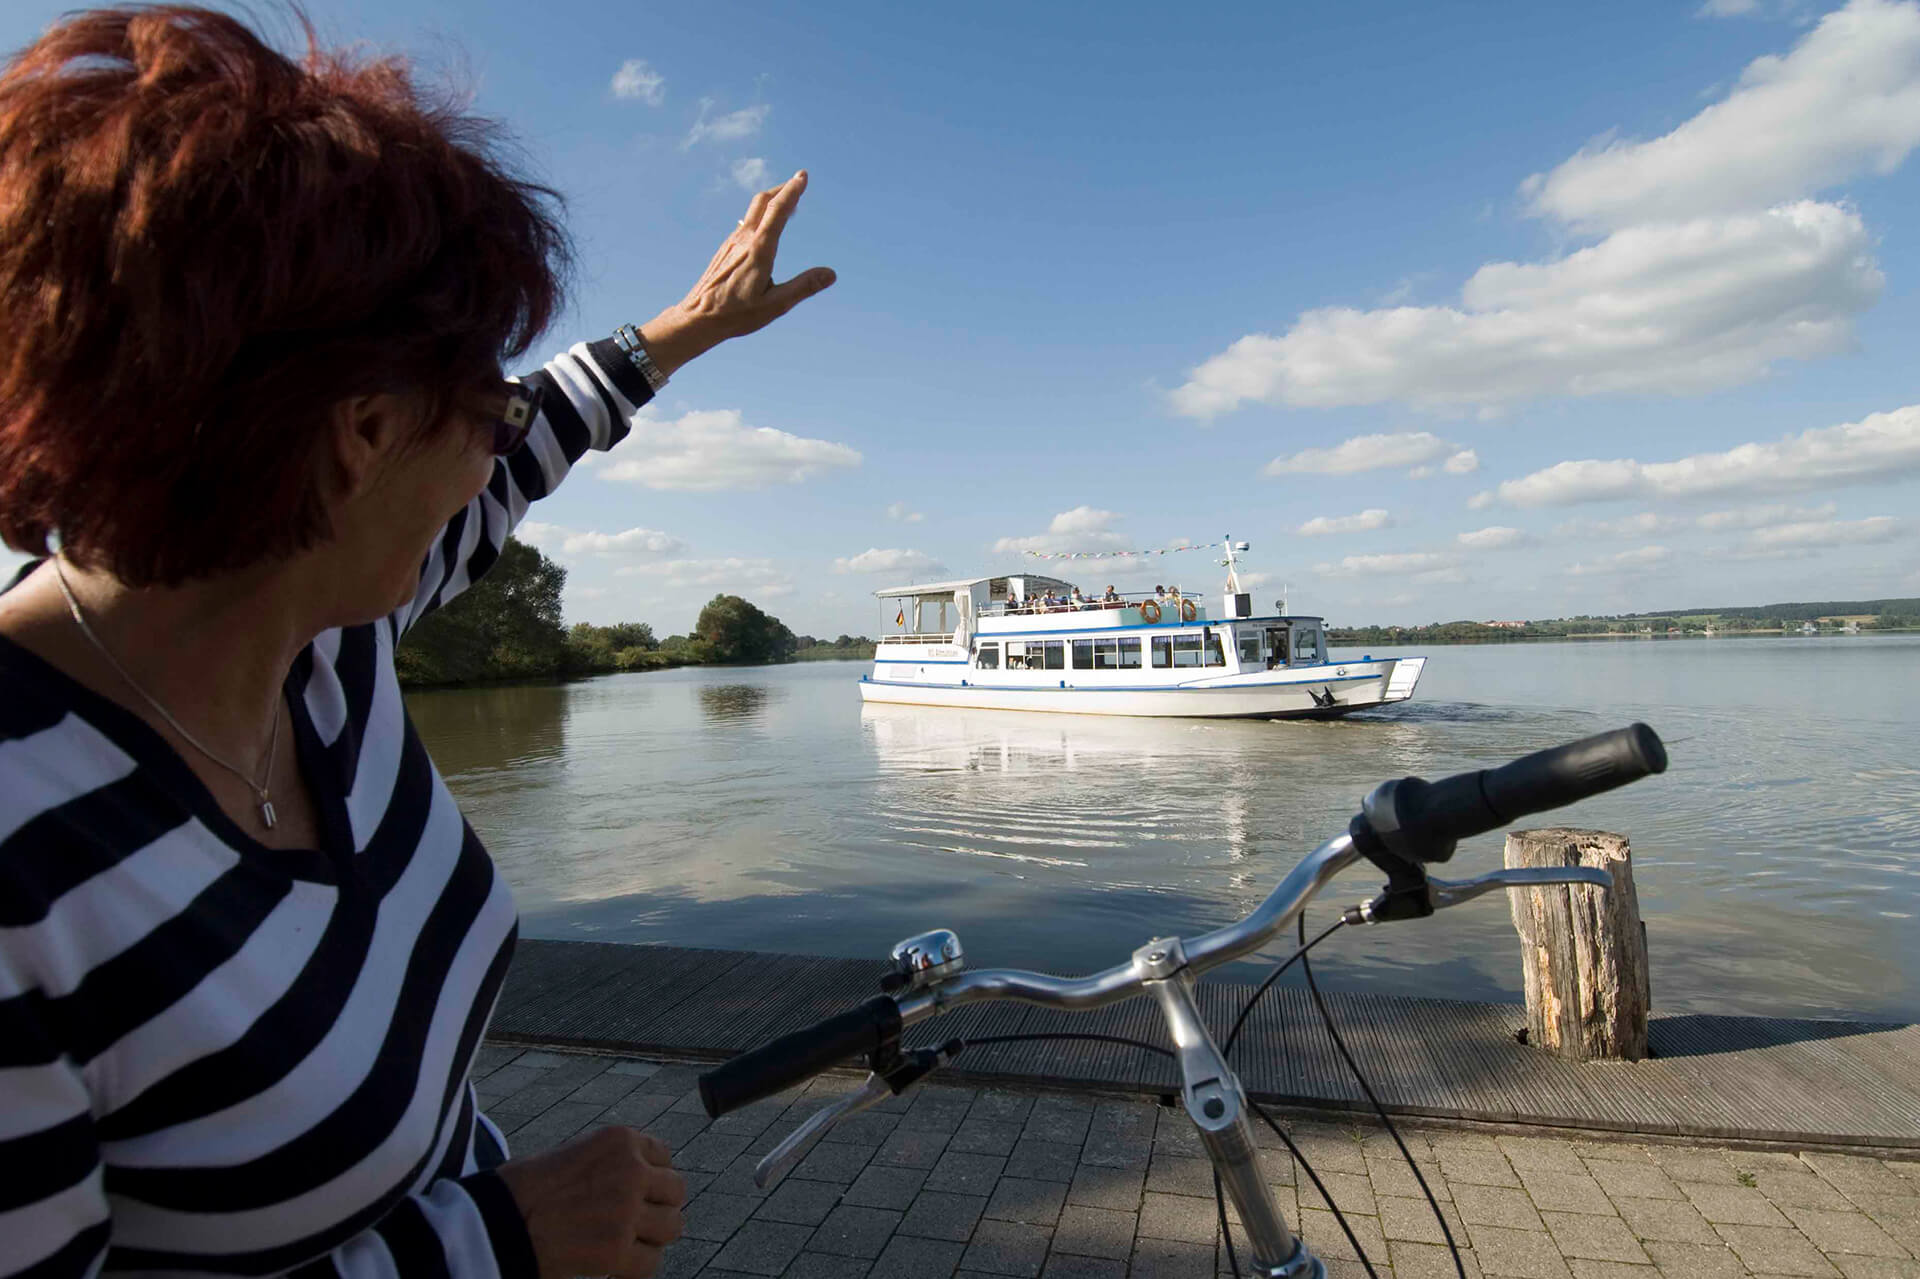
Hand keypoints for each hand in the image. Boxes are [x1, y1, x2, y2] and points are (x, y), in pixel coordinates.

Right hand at [495, 1126, 686, 1278]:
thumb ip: (613, 1163)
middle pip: (676, 1191)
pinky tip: (614, 1265)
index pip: (664, 1156)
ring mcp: (626, 1210)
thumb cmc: (526, 1188)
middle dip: (657, 1207)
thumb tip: (647, 1181)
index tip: (634, 1192)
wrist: (496, 1219)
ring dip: (651, 1238)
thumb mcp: (576, 1153)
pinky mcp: (617, 1249)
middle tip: (632, 1222)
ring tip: (624, 1243)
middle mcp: (631, 1170)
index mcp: (620, 1140)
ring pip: (672, 1227)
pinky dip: (636, 1268)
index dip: (650, 1178)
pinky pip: (652, 1262)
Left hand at [638, 170, 836, 377]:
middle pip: (763, 201)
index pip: (778, 211)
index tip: (802, 176)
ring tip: (787, 202)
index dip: (792, 191)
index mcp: (759, 251)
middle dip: (782, 189)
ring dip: (771, 201)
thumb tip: (831, 274)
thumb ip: (804, 287)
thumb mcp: (775, 305)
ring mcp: (732, 242)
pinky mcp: (725, 249)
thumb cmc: (736, 315)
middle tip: (798, 181)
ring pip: (753, 211)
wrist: (697, 318)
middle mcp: (744, 240)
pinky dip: (761, 215)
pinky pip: (746, 223)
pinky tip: (765, 226)